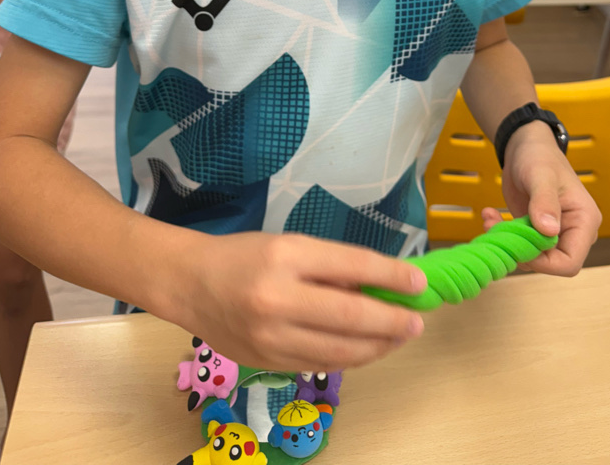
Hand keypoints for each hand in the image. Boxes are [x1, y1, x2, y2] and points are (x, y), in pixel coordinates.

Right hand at [170, 230, 426, 372]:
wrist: (191, 285)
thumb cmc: (245, 256)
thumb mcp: (290, 244)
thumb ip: (332, 267)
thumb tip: (381, 287)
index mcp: (286, 257)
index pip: (353, 267)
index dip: (392, 277)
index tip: (418, 282)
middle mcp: (278, 299)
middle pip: (351, 317)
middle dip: (392, 321)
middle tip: (417, 320)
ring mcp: (271, 338)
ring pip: (340, 350)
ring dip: (379, 346)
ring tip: (399, 336)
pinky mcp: (267, 364)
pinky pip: (321, 364)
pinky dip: (351, 358)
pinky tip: (367, 348)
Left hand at [481, 121, 600, 276]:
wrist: (525, 146)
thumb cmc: (539, 156)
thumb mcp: (541, 176)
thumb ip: (544, 202)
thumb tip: (548, 231)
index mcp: (584, 221)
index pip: (569, 262)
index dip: (543, 263)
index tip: (518, 245)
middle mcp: (573, 232)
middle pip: (550, 263)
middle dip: (521, 251)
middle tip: (496, 228)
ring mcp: (555, 233)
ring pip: (532, 257)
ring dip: (508, 243)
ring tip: (489, 218)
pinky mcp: (537, 231)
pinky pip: (521, 246)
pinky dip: (504, 236)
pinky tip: (490, 215)